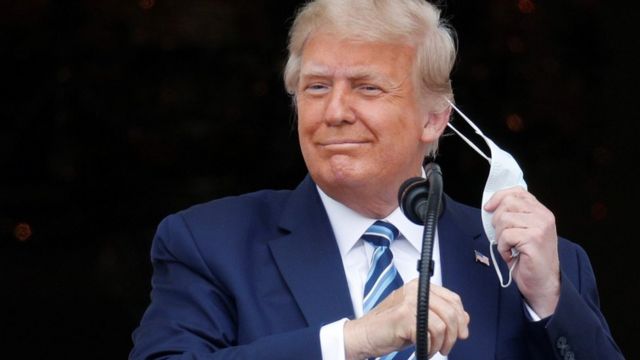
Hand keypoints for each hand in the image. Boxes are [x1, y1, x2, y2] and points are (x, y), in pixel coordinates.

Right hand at [344, 280, 468, 358]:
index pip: (452, 298)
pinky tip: (423, 350)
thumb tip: (465, 319)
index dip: (461, 317)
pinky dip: (430, 347)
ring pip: (443, 324)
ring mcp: (409, 301)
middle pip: (451, 311)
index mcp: (419, 287)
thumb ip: (440, 315)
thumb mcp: (419, 318)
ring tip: (434, 350)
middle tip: (447, 347)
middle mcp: (415, 290)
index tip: (462, 333)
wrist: (364, 335)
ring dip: (442, 343)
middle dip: (454, 334)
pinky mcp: (404, 316)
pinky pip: (430, 334)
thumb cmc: (390, 328)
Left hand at [484, 186, 559, 317]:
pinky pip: (505, 236)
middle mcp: (543, 216)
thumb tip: (490, 206)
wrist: (542, 283)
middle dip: (497, 221)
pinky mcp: (534, 239)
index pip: (517, 192)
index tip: (488, 208)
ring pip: (504, 219)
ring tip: (509, 247)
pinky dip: (503, 247)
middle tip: (503, 237)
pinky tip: (511, 255)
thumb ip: (513, 215)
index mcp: (541, 211)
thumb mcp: (522, 231)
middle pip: (507, 203)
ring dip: (500, 237)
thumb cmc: (528, 259)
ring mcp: (540, 227)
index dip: (499, 197)